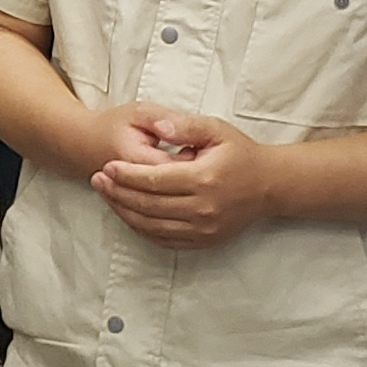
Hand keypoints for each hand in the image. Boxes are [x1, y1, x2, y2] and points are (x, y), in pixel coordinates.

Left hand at [90, 108, 283, 249]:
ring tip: (106, 195)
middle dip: (117, 192)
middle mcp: (202, 208)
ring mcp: (203, 228)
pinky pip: (163, 239)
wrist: (270, 186)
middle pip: (148, 205)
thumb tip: (159, 126)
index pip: (154, 180)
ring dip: (123, 211)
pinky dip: (141, 228)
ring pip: (151, 225)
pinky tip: (127, 214)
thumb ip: (186, 126)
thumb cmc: (240, 154)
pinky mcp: (203, 240)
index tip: (106, 167)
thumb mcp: (216, 129)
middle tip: (96, 180)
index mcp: (204, 178)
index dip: (126, 175)